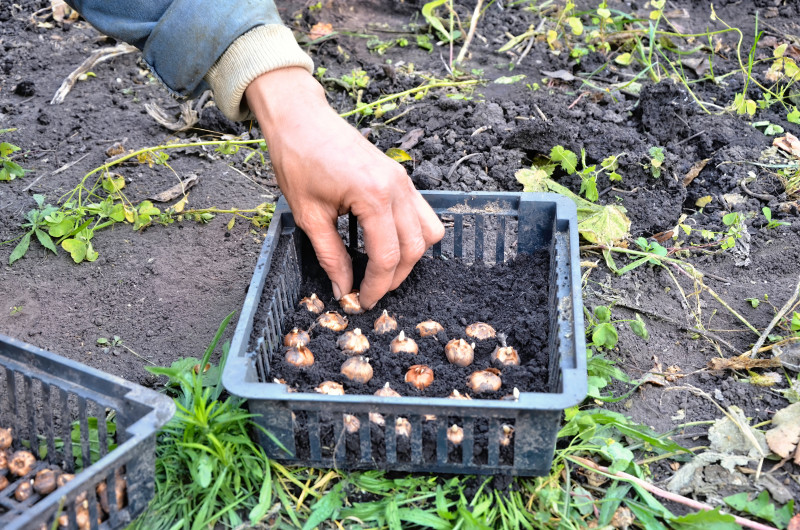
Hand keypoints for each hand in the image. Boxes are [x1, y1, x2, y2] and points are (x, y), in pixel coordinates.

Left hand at [245, 67, 443, 308]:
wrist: (300, 119)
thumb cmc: (298, 160)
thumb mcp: (309, 216)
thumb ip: (330, 256)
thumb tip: (342, 289)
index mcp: (374, 197)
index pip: (387, 256)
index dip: (375, 286)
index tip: (360, 301)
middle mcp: (397, 188)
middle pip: (413, 249)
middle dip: (393, 278)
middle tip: (369, 292)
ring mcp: (404, 181)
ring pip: (428, 233)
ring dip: (410, 257)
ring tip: (382, 270)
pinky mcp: (401, 177)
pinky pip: (423, 213)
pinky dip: (414, 234)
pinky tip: (389, 242)